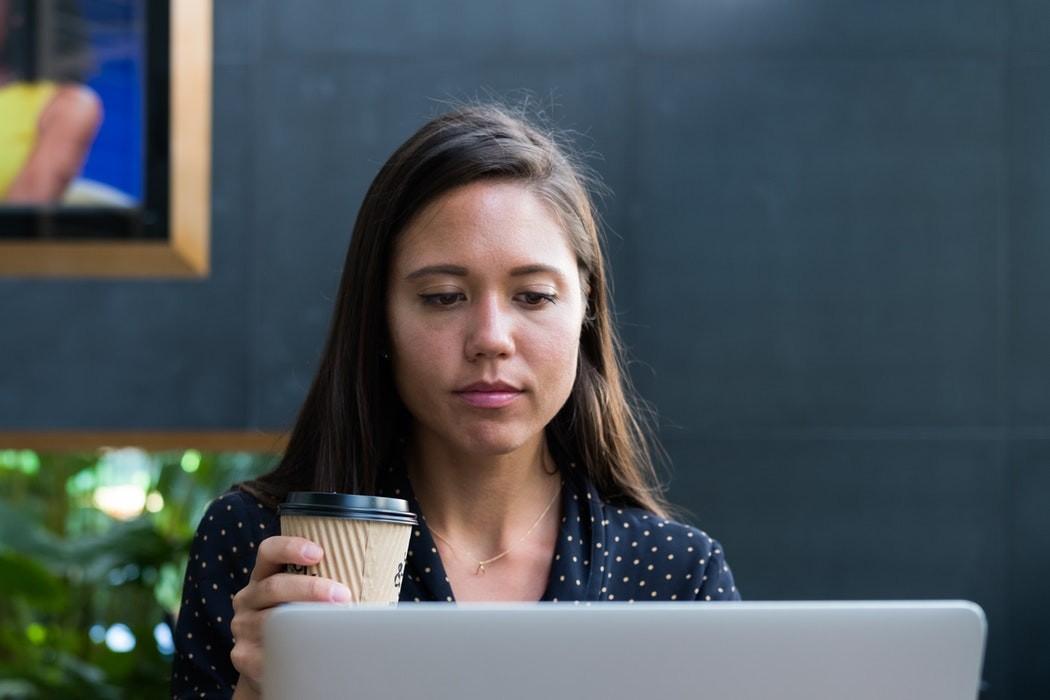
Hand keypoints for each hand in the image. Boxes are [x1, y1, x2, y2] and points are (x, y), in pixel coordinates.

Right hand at [229, 536, 351, 693]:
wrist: (271, 663)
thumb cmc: (297, 620)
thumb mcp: (301, 596)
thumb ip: (322, 582)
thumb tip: (373, 577)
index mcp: (264, 575)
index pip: (268, 551)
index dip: (290, 547)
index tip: (318, 552)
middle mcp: (249, 597)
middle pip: (274, 586)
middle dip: (311, 589)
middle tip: (343, 595)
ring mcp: (243, 626)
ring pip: (272, 621)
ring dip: (306, 622)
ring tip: (336, 624)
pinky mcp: (244, 655)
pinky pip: (269, 652)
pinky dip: (293, 651)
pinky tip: (314, 651)